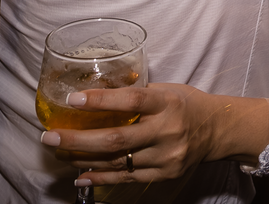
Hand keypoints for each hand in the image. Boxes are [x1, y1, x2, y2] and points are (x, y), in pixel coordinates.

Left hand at [41, 84, 221, 185]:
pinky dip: (100, 178)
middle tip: (50, 136)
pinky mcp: (164, 174)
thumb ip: (137, 93)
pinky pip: (126, 179)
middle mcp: (167, 131)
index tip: (73, 100)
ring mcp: (166, 156)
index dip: (101, 101)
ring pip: (116, 161)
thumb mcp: (167, 89)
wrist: (217, 130)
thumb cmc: (187, 104)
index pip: (132, 101)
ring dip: (82, 158)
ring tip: (59, 152)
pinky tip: (80, 176)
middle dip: (78, 139)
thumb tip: (98, 90)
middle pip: (116, 139)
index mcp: (168, 103)